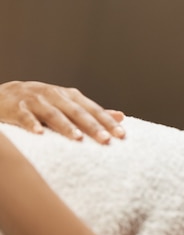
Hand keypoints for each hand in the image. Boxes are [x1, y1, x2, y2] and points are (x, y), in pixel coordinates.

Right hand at [0, 81, 124, 143]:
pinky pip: (25, 116)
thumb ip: (92, 111)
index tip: (121, 135)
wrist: (5, 94)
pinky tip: (39, 134)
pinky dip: (31, 124)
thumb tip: (121, 116)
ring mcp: (36, 101)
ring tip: (78, 138)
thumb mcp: (69, 103)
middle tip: (106, 139)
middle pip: (77, 112)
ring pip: (53, 114)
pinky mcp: (17, 108)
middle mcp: (55, 96)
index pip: (93, 110)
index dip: (107, 121)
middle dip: (92, 125)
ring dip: (66, 126)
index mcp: (70, 96)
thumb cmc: (43, 103)